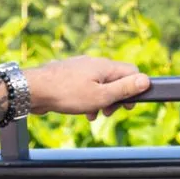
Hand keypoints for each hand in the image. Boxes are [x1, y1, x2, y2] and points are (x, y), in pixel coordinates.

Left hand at [23, 55, 150, 120]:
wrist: (34, 90)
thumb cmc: (67, 93)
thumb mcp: (101, 96)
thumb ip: (124, 88)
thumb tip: (145, 80)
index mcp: (105, 66)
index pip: (132, 72)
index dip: (135, 89)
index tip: (128, 106)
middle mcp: (94, 63)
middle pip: (116, 79)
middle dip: (116, 98)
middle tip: (109, 113)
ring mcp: (81, 68)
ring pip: (100, 85)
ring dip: (102, 101)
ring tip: (94, 114)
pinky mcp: (70, 75)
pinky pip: (86, 87)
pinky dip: (88, 99)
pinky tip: (82, 110)